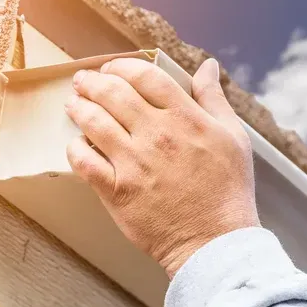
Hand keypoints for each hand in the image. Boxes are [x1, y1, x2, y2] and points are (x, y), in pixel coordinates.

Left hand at [65, 57, 259, 277]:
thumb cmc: (227, 190)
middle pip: (113, 94)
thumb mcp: (234, 138)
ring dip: (78, 108)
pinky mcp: (117, 192)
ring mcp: (133, 164)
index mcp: (184, 119)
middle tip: (82, 81)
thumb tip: (208, 67)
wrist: (213, 241)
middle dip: (92, 81)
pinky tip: (75, 144)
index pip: (145, 76)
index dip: (122, 66)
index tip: (112, 68)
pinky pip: (84, 163)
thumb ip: (215, 99)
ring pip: (93, 123)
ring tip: (72, 104)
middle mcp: (155, 136)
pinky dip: (74, 149)